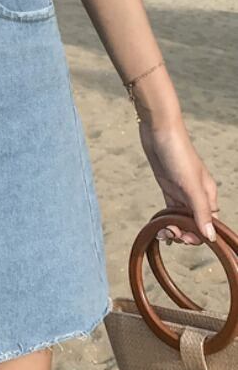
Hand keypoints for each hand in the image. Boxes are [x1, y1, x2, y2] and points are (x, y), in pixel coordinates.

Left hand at [137, 119, 218, 245]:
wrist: (159, 132)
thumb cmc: (177, 154)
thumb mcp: (190, 185)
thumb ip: (200, 210)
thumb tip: (211, 237)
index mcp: (208, 194)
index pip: (210, 223)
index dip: (199, 235)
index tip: (183, 238)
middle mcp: (197, 194)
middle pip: (195, 223)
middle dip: (183, 233)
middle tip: (168, 235)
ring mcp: (181, 191)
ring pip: (181, 218)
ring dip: (172, 229)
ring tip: (160, 232)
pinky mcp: (168, 187)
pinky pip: (170, 210)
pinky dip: (166, 221)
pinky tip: (159, 228)